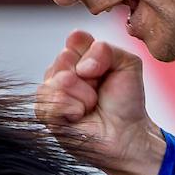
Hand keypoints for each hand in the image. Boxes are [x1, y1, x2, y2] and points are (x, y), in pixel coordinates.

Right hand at [35, 30, 165, 174]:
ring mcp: (51, 92)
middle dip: (89, 77)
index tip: (105, 71)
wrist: (127, 136)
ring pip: (58, 81)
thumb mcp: (127, 65)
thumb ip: (107, 50)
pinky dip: (73, 109)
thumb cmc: (126, 102)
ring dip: (83, 96)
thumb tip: (80, 66)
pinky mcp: (46, 114)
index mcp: (78, 56)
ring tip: (91, 105)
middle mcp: (61, 70)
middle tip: (98, 92)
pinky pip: (52, 102)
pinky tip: (80, 116)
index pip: (75, 39)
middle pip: (64, 58)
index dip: (93, 54)